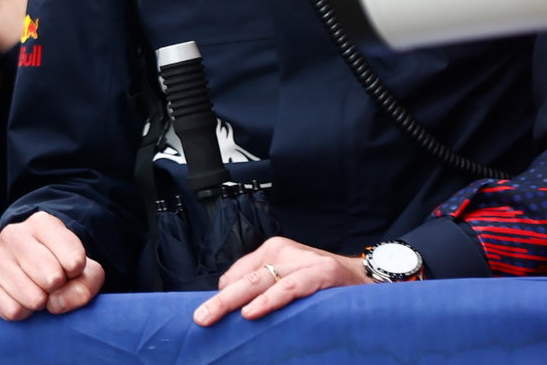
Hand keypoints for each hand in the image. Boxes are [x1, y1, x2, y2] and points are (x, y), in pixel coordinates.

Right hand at [0, 211, 104, 320]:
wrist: (27, 267)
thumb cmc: (61, 266)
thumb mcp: (85, 270)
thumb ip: (85, 285)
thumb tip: (56, 303)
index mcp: (42, 223)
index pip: (74, 260)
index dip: (78, 274)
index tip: (70, 268)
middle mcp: (14, 233)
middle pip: (52, 278)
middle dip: (58, 289)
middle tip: (52, 283)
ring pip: (33, 298)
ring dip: (41, 303)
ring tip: (36, 289)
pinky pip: (13, 311)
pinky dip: (23, 312)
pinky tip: (20, 297)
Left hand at [193, 236, 371, 325]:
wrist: (368, 278)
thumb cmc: (324, 284)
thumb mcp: (289, 281)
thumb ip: (264, 288)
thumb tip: (233, 308)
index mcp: (271, 251)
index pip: (237, 274)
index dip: (222, 296)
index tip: (205, 315)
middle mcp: (281, 250)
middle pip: (242, 278)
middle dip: (218, 300)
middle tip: (199, 318)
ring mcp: (301, 259)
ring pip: (259, 281)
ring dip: (233, 302)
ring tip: (214, 316)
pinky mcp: (321, 272)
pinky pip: (290, 287)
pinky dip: (270, 300)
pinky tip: (252, 312)